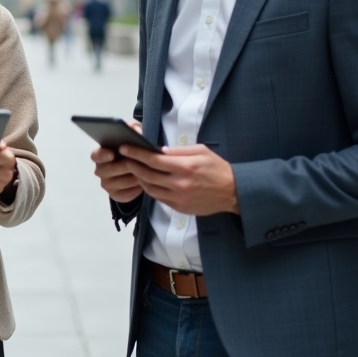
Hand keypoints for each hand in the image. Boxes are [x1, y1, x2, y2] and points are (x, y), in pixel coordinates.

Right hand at [91, 119, 145, 202]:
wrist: (134, 171)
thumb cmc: (131, 152)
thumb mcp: (133, 136)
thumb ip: (133, 127)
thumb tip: (134, 128)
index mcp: (100, 155)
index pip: (95, 155)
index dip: (102, 155)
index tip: (111, 153)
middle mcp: (100, 170)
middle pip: (110, 170)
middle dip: (124, 166)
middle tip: (136, 162)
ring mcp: (107, 184)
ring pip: (122, 182)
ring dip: (134, 176)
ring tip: (146, 171)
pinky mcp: (117, 196)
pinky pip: (128, 193)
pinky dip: (137, 188)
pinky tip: (144, 181)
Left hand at [119, 143, 238, 215]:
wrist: (233, 192)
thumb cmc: (218, 168)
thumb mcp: (201, 151)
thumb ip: (178, 151)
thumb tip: (158, 151)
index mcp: (185, 167)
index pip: (152, 160)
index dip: (136, 154)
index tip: (125, 148)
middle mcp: (179, 183)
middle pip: (147, 175)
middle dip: (132, 166)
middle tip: (124, 159)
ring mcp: (179, 198)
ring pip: (150, 189)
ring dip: (139, 179)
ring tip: (134, 170)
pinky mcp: (180, 207)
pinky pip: (159, 198)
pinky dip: (150, 189)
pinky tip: (148, 182)